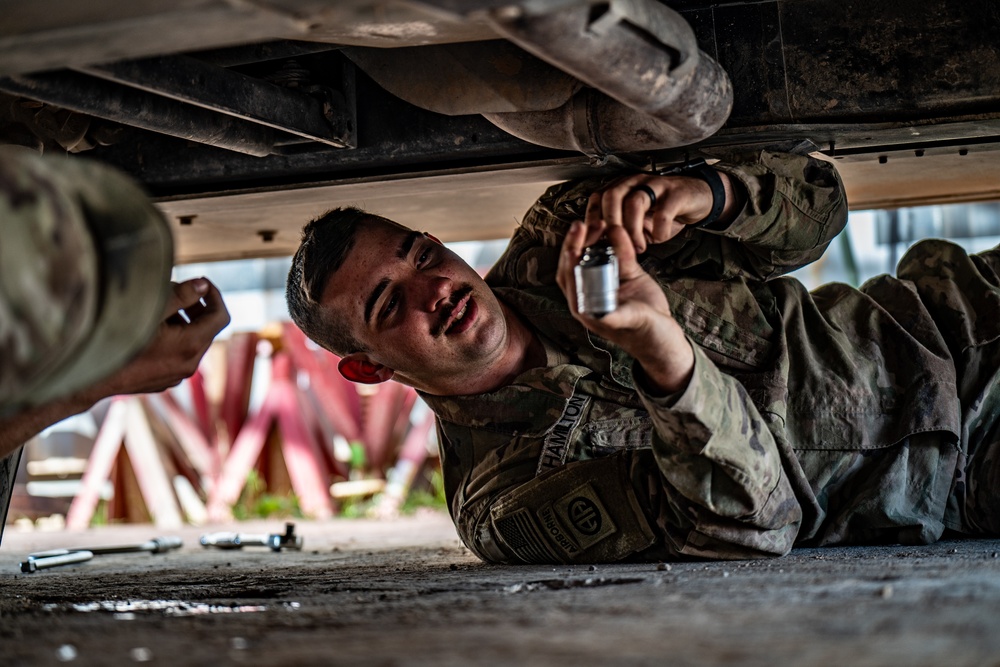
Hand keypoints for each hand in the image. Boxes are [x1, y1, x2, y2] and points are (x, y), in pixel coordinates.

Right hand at [86, 278, 229, 398]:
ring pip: (192, 342)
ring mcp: (175, 375)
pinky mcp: (162, 380)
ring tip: (159, 306)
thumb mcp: (150, 309)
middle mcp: (188, 364)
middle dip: (196, 306)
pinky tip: (148, 328)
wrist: (88, 377)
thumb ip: (180, 295)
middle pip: (207, 328)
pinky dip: (173, 338)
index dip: (215, 295)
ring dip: (183, 321)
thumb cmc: (116, 338)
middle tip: (177, 289)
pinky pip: (177, 354)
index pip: (221, 316)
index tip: (202, 281)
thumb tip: (202, 286)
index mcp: (191, 345)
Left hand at [556, 221, 693, 392]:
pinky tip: (619, 228)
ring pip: (597, 253)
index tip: (573, 241)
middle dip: (578, 242)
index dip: (569, 257)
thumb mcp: (627, 323)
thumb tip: (596, 314)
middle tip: (582, 224)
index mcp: (584, 305)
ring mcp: (609, 280)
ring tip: (600, 222)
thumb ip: (612, 317)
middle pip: (577, 261)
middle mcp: (593, 290)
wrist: (665, 334)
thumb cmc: (644, 335)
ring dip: (596, 238)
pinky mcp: (626, 274)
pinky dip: (618, 241)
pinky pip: (619, 253)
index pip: (569, 276)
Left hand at [581, 170, 732, 253]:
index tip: (593, 240)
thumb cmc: (664, 212)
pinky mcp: (676, 193)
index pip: (598, 198)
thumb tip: (604, 249)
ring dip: (633, 229)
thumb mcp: (638, 223)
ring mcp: (655, 185)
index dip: (592, 219)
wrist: (697, 198)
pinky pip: (663, 211)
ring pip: (634, 201)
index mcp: (622, 188)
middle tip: (616, 245)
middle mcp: (635, 182)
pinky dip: (659, 229)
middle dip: (610, 224)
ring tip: (638, 248)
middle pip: (612, 196)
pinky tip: (659, 238)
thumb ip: (622, 232)